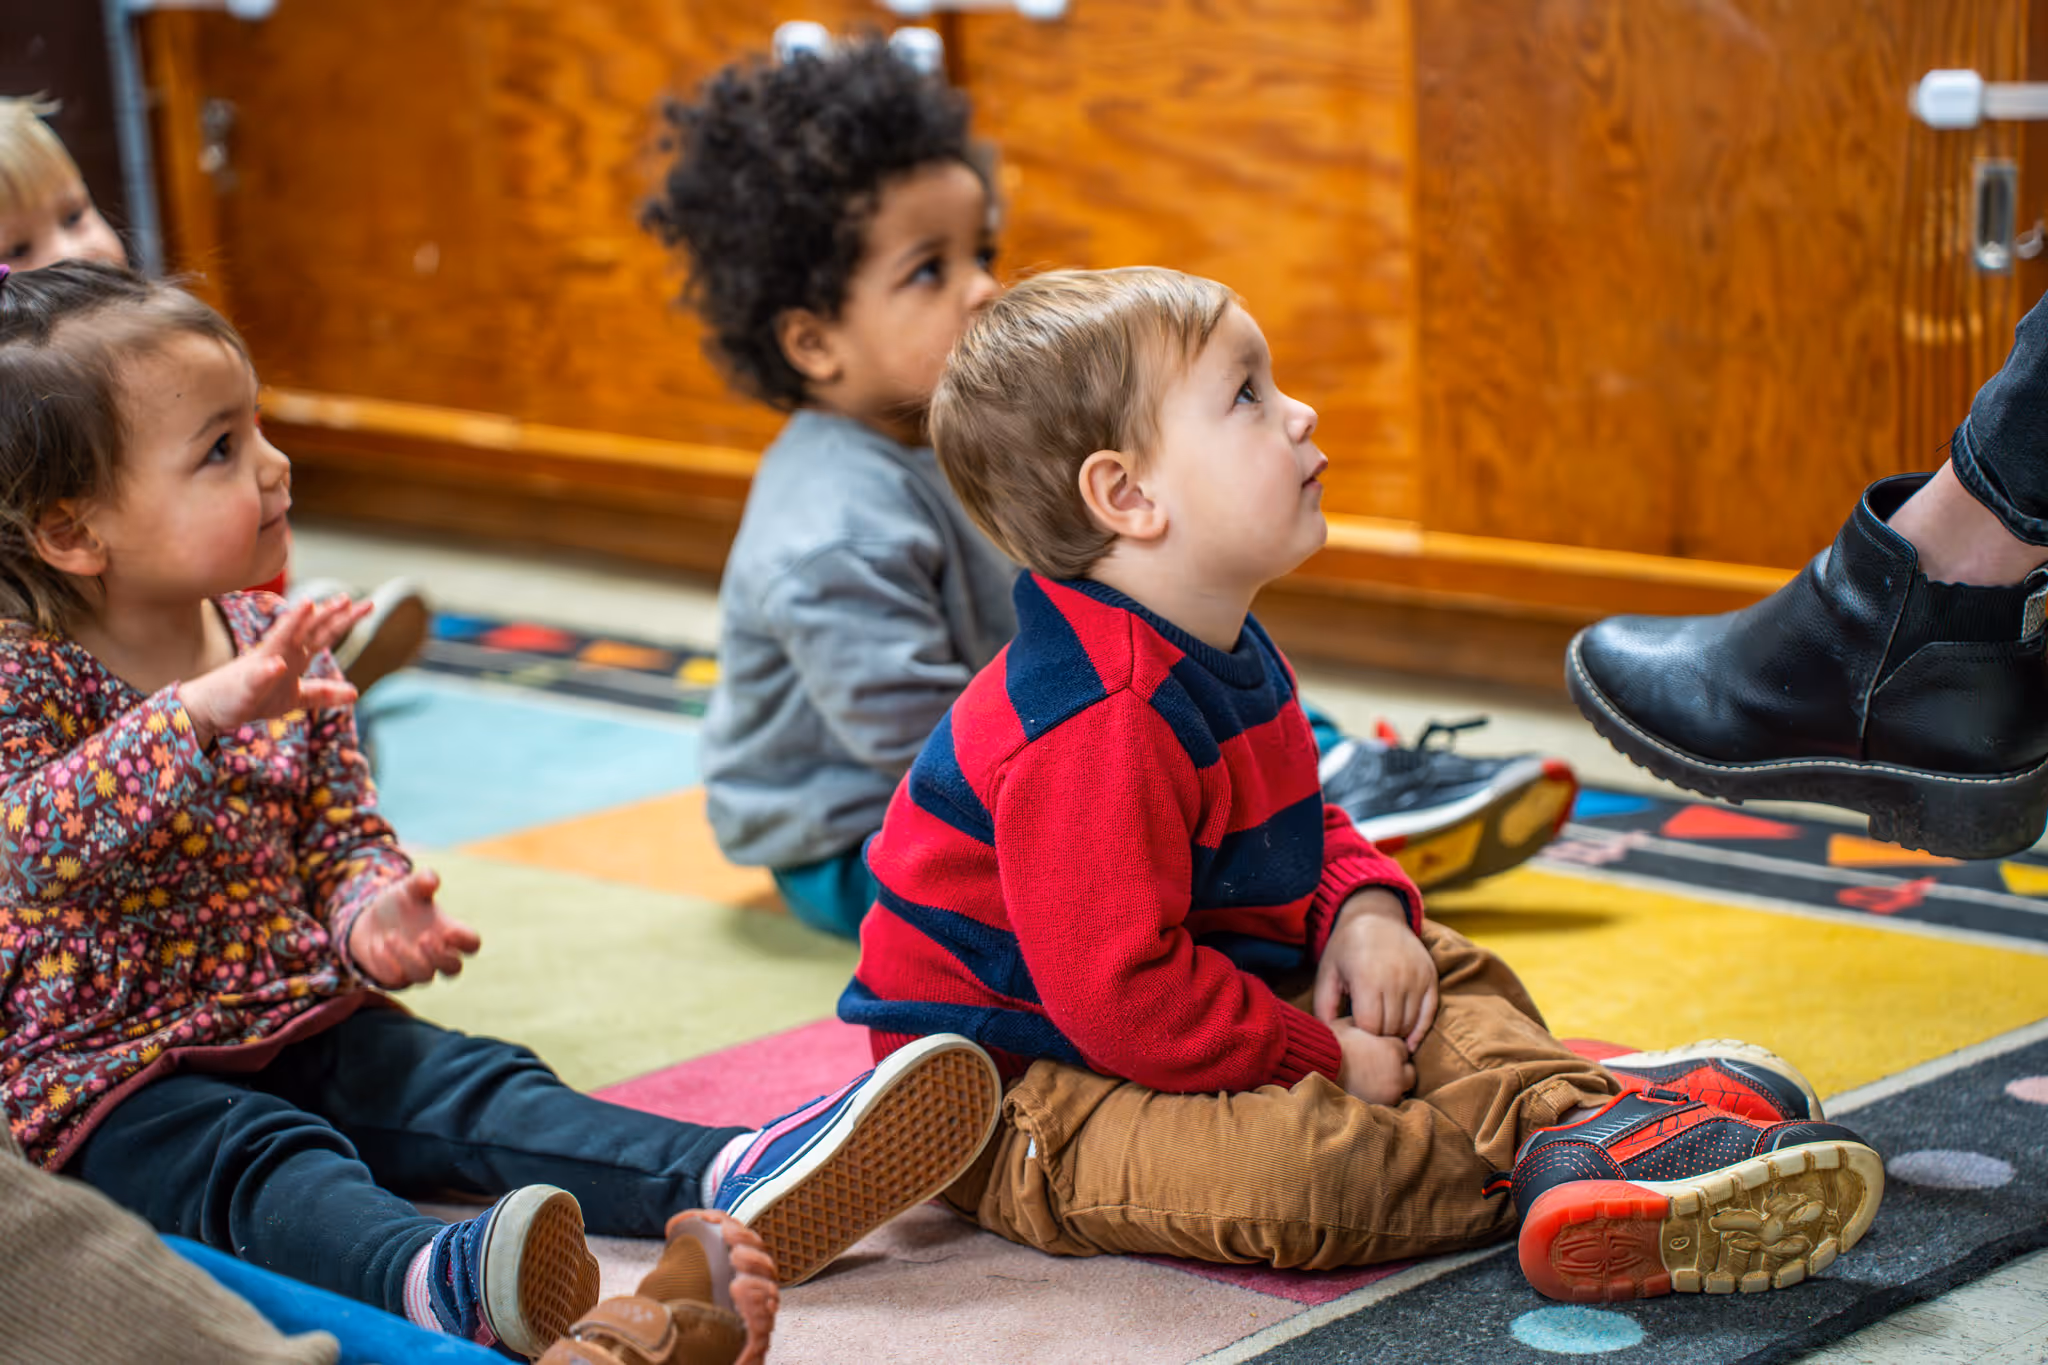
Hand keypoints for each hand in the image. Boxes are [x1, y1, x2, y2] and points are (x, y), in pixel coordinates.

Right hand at [179, 596, 370, 745]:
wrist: (213, 707)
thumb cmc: (253, 697)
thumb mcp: (296, 699)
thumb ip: (322, 693)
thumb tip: (355, 692)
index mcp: (295, 656)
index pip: (324, 634)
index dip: (344, 620)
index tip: (367, 604)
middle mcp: (280, 653)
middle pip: (308, 630)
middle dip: (327, 614)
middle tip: (348, 597)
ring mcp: (261, 666)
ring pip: (280, 640)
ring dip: (294, 622)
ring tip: (308, 604)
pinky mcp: (245, 684)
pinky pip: (256, 676)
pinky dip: (267, 670)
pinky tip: (277, 665)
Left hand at [346, 868, 480, 987]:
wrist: (369, 921)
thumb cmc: (400, 904)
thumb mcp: (410, 887)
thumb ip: (422, 880)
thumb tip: (432, 881)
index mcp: (448, 931)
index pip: (471, 944)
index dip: (465, 941)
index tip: (448, 930)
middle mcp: (437, 954)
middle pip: (454, 969)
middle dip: (440, 957)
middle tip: (423, 938)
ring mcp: (417, 968)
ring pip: (424, 976)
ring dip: (408, 958)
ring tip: (390, 936)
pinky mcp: (396, 977)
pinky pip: (397, 979)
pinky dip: (387, 963)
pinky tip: (377, 946)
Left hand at [1314, 889, 1436, 1050]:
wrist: (1376, 917)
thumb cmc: (1347, 948)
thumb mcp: (1328, 972)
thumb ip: (1323, 1006)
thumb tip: (1327, 1037)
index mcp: (1367, 977)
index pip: (1370, 1025)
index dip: (1360, 1033)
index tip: (1352, 1029)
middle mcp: (1396, 978)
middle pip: (1390, 1028)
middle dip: (1377, 1037)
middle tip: (1366, 1033)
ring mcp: (1416, 977)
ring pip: (1409, 1025)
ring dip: (1396, 1034)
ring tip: (1381, 1030)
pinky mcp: (1430, 977)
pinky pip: (1429, 1014)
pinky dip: (1420, 1032)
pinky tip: (1409, 1042)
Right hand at [1333, 1016, 1414, 1104]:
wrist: (1318, 1067)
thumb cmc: (1332, 1043)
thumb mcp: (1351, 1024)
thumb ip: (1368, 1023)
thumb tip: (1370, 1018)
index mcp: (1393, 1048)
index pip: (1403, 1048)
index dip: (1390, 1048)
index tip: (1379, 1049)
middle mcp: (1398, 1070)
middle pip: (1409, 1069)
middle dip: (1398, 1067)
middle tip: (1381, 1066)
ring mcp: (1392, 1089)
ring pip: (1404, 1086)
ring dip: (1394, 1082)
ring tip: (1377, 1079)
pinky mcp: (1383, 1103)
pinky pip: (1392, 1100)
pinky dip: (1385, 1095)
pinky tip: (1372, 1088)